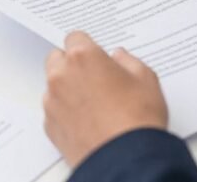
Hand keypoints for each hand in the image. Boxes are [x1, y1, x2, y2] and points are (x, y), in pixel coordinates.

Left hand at [43, 32, 167, 166]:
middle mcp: (62, 76)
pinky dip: (65, 111)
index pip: (74, 37)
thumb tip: (119, 57)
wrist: (125, 159)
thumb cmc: (137, 119)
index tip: (96, 55)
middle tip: (94, 77)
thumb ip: (129, 61)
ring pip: (53, 85)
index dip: (87, 46)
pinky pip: (54, 110)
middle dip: (72, 64)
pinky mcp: (49, 126)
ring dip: (67, 88)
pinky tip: (87, 121)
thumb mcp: (146, 79)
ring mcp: (52, 102)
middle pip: (57, 58)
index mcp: (83, 57)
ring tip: (94, 103)